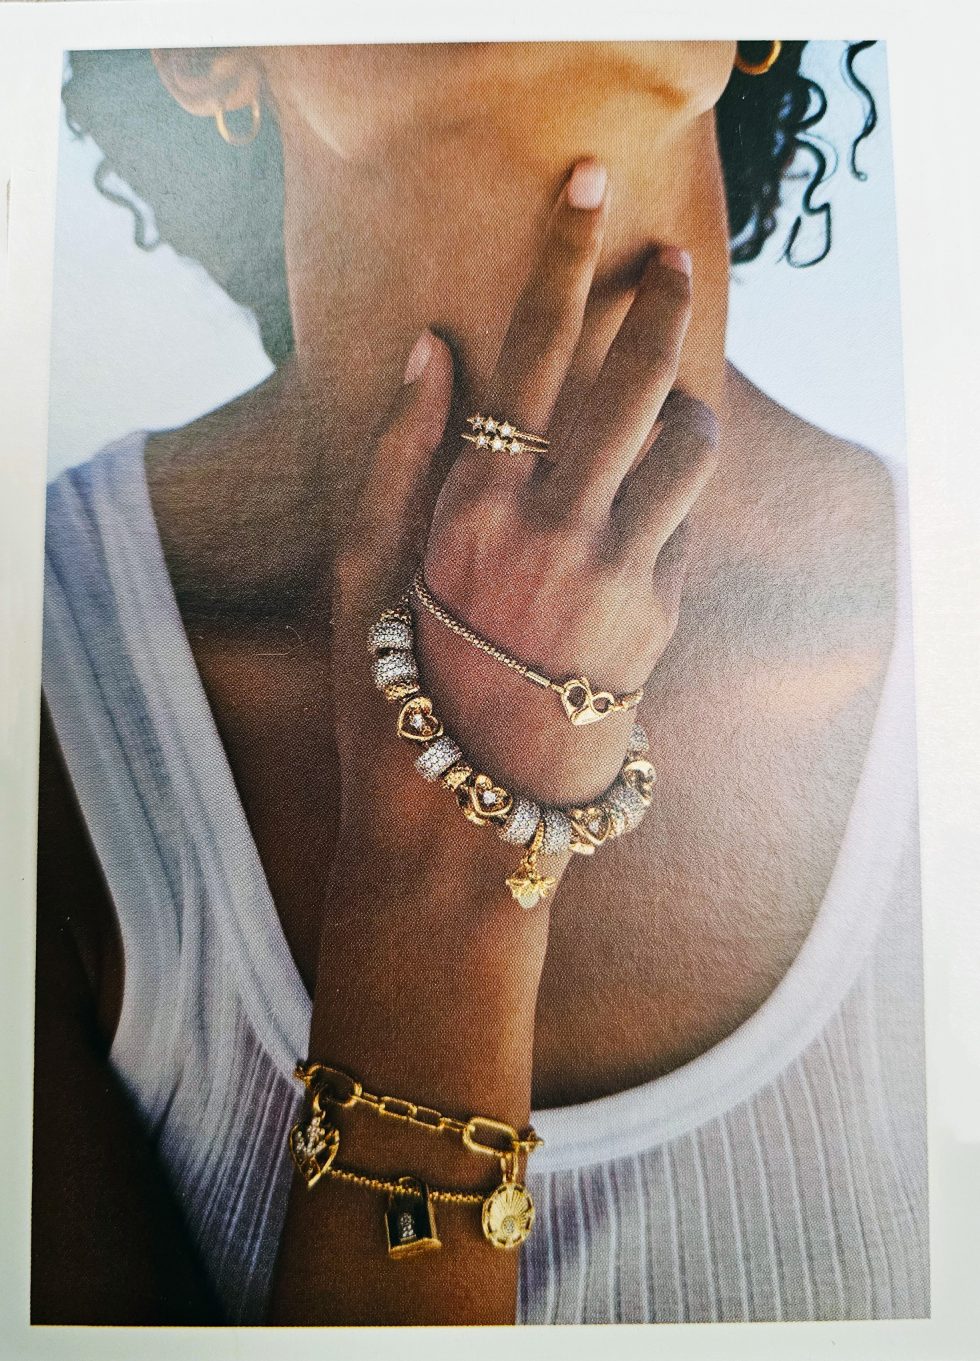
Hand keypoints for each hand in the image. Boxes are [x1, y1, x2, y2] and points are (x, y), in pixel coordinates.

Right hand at [332, 159, 718, 813]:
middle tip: (670, 261)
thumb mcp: (362, 572)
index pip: (529, 352)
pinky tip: (636, 520)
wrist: (469, 810)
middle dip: (659, 301)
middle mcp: (550, 531)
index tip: (589, 185)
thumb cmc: (396, 687)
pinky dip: (670, 498)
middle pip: (634, 379)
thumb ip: (397, 455)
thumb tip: (432, 346)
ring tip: (667, 408)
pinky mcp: (660, 619)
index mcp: (468, 508)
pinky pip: (685, 524)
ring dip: (686, 408)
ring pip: (691, 446)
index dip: (561, 257)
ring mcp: (616, 577)